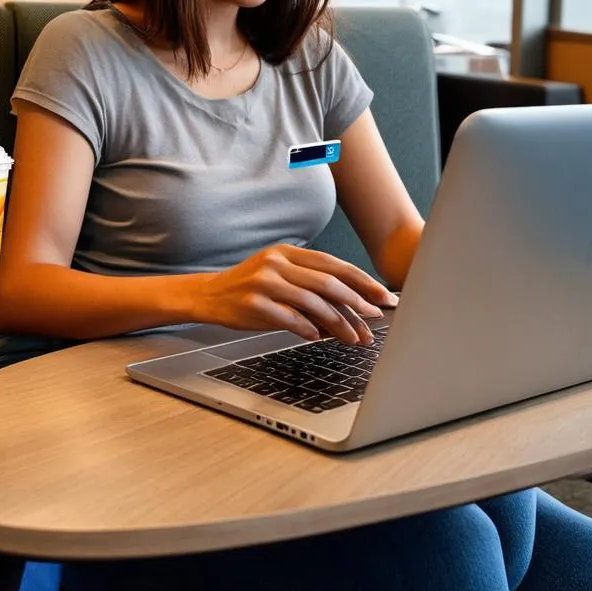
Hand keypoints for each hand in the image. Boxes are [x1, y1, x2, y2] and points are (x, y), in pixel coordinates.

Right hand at [192, 244, 398, 345]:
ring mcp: (264, 283)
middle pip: (327, 282)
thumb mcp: (280, 274)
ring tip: (354, 338)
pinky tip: (318, 337)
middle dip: (357, 302)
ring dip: (338, 323)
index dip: (362, 280)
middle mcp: (277, 263)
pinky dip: (308, 329)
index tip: (382, 296)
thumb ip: (312, 284)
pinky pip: (289, 319)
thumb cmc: (251, 288)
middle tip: (375, 319)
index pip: (333, 264)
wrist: (209, 295)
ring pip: (313, 303)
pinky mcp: (254, 305)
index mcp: (288, 252)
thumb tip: (353, 305)